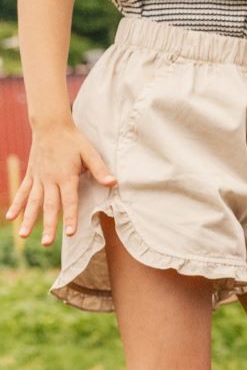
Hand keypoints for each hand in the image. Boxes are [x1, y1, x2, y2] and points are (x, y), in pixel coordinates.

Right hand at [5, 122, 115, 245]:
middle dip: (48, 225)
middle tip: (47, 243)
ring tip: (24, 236)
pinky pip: (23, 191)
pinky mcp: (32, 175)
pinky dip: (17, 205)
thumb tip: (113, 183)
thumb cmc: (74, 140)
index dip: (70, 217)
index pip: (69, 201)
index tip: (70, 233)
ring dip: (28, 219)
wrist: (51, 126)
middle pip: (49, 206)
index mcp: (65, 176)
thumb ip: (99, 169)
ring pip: (32, 202)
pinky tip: (11, 218)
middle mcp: (49, 180)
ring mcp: (38, 178)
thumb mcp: (90, 152)